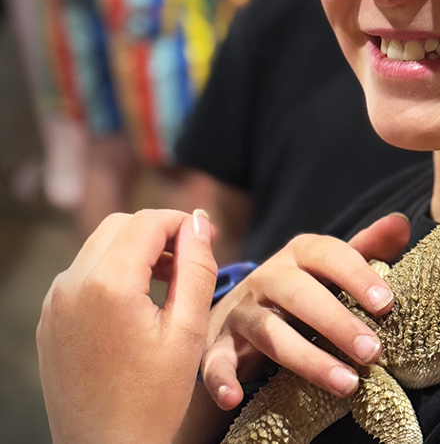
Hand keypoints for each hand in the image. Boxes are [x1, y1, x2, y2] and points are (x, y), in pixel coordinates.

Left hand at [37, 209, 217, 443]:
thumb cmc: (153, 399)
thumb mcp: (188, 330)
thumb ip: (196, 268)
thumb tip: (198, 222)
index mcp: (108, 284)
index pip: (147, 222)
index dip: (181, 222)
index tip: (207, 241)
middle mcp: (71, 286)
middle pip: (118, 227)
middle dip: (157, 234)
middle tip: (190, 262)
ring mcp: (54, 304)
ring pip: (98, 248)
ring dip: (135, 253)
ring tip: (169, 285)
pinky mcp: (49, 322)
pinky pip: (82, 277)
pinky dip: (113, 275)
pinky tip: (139, 307)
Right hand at [200, 213, 410, 409]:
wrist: (240, 312)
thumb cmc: (304, 288)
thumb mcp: (334, 267)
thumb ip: (369, 248)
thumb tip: (401, 224)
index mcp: (300, 254)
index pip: (330, 254)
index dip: (357, 276)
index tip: (386, 304)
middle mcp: (268, 277)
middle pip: (300, 294)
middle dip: (338, 322)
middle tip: (374, 352)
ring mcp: (242, 311)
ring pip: (270, 332)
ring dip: (308, 360)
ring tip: (347, 384)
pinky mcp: (219, 345)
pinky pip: (216, 362)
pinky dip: (220, 379)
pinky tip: (233, 398)